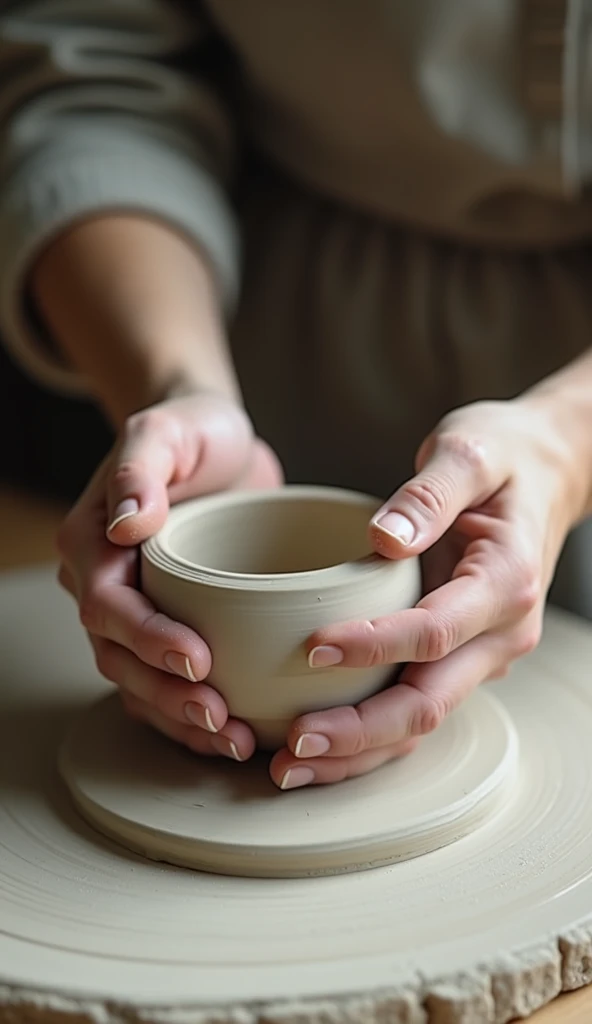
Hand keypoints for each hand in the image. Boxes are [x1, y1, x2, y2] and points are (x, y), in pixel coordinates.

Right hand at [57, 392, 282, 761]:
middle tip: (222, 718)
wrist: (217, 442)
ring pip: (140, 682)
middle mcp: (104, 582)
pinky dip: (193, 714)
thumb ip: (140, 469)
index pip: (109, 605)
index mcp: (92, 541)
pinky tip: (234, 732)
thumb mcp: (166, 431)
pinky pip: (166, 681)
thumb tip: (125, 525)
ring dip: (182, 719)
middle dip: (168, 695)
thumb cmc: (192, 431)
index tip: (199, 659)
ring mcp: (136, 609)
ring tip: (234, 740)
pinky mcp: (170, 623)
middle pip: (120, 657)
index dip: (149, 639)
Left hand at [270, 397, 586, 788]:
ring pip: (421, 721)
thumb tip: (384, 537)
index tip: (311, 649)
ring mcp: (483, 653)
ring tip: (291, 765)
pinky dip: (369, 734)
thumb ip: (429, 492)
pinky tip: (322, 746)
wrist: (546, 472)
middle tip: (292, 744)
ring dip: (358, 750)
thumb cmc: (503, 456)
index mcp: (505, 581)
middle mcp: (500, 632)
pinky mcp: (460, 657)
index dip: (372, 646)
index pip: (434, 630)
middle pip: (428, 702)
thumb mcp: (469, 451)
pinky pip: (415, 707)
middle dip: (359, 731)